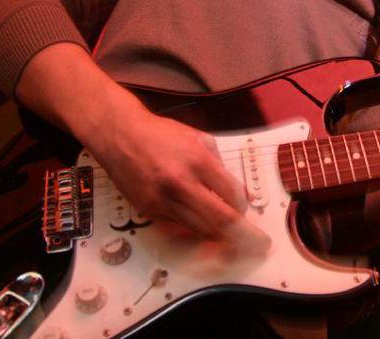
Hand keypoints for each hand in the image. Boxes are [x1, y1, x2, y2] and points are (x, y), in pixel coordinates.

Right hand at [90, 106, 269, 249]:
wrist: (121, 135)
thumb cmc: (161, 135)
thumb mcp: (201, 140)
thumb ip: (223, 168)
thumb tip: (243, 195)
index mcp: (199, 162)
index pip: (233, 196)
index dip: (245, 209)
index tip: (249, 213)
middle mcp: (181, 184)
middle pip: (220, 221)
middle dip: (244, 237)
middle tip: (258, 245)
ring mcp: (163, 201)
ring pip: (200, 232)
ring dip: (221, 240)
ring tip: (237, 245)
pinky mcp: (150, 212)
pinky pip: (180, 230)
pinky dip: (196, 235)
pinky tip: (207, 236)